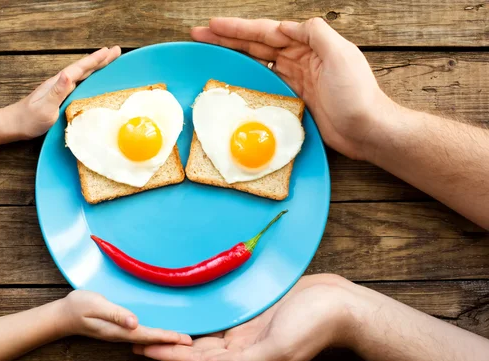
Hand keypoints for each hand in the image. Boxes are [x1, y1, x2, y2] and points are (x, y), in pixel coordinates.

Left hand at [6, 46, 121, 139]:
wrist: (14, 125)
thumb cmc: (29, 119)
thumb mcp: (45, 107)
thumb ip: (57, 91)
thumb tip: (68, 74)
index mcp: (59, 83)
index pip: (81, 69)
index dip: (96, 60)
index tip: (110, 51)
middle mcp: (60, 83)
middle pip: (84, 68)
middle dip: (100, 60)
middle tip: (116, 51)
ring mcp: (60, 89)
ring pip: (82, 74)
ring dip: (96, 67)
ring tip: (108, 61)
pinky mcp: (60, 97)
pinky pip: (80, 84)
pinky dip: (89, 78)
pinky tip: (92, 79)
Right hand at [57, 290, 191, 344]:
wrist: (63, 314)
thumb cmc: (79, 306)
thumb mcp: (96, 305)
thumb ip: (115, 314)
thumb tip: (134, 322)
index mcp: (119, 330)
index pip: (147, 335)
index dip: (166, 336)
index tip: (183, 338)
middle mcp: (122, 334)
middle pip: (150, 339)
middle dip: (170, 340)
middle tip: (190, 340)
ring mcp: (120, 332)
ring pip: (146, 337)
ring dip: (163, 337)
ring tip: (180, 337)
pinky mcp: (119, 327)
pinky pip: (140, 332)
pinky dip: (153, 332)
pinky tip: (159, 330)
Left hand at [133, 274, 360, 360]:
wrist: (338, 303)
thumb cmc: (313, 326)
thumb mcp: (279, 350)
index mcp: (246, 359)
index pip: (198, 360)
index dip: (169, 354)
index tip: (142, 347)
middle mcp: (242, 346)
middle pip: (196, 348)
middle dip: (168, 343)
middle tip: (138, 336)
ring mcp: (248, 328)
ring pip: (206, 332)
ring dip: (181, 331)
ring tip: (158, 325)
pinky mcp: (254, 311)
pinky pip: (222, 315)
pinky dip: (203, 315)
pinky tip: (191, 309)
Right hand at [192, 18, 396, 160]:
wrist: (366, 130)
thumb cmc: (356, 94)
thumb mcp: (340, 54)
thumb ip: (317, 33)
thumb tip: (292, 23)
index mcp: (310, 44)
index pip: (267, 31)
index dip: (239, 28)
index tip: (215, 26)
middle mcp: (302, 58)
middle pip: (258, 44)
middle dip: (229, 38)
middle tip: (201, 34)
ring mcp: (298, 78)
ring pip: (259, 61)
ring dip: (236, 54)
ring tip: (212, 50)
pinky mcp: (296, 98)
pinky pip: (267, 82)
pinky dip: (250, 77)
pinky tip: (236, 76)